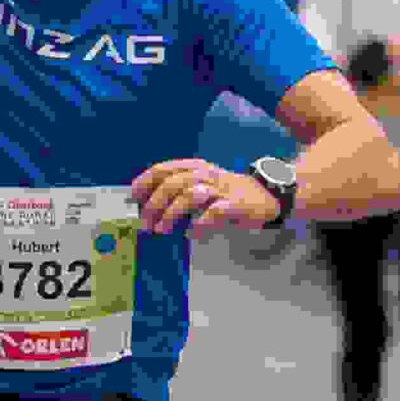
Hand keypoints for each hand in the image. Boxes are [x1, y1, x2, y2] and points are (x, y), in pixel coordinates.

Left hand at [129, 158, 278, 237]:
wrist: (265, 195)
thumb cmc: (226, 193)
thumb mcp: (201, 184)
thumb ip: (177, 191)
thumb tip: (146, 205)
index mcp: (196, 167)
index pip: (165, 169)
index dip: (146, 182)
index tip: (134, 198)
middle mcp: (207, 175)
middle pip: (174, 184)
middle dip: (155, 204)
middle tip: (146, 223)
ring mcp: (222, 189)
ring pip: (191, 195)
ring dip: (172, 213)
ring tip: (163, 229)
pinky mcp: (236, 205)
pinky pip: (215, 212)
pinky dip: (201, 223)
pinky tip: (193, 232)